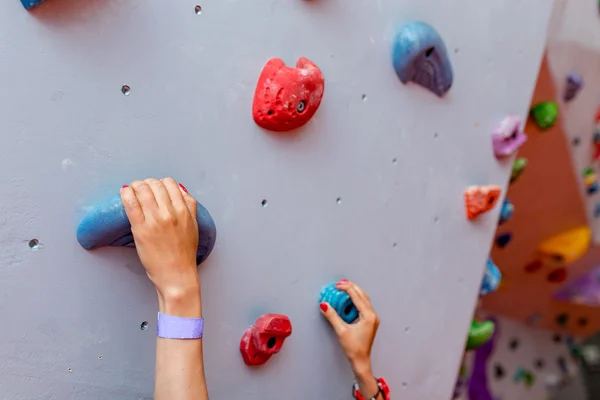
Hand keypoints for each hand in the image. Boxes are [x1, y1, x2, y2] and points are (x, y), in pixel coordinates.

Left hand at [120, 178, 200, 316]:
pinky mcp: (140, 229)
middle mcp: (170, 213)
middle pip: (154, 184)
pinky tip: (124, 193)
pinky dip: (126, 194)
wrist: (177, 275)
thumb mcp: (194, 226)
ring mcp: (154, 220)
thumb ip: (190, 206)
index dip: (160, 182)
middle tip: (141, 188)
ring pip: (142, 190)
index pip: (170, 184)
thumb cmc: (185, 254)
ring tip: (131, 189)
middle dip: (146, 183)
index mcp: (183, 211)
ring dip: (135, 186)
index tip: (155, 187)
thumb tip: (181, 189)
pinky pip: (131, 204)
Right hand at [319, 280, 379, 375]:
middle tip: (340, 283)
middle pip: (362, 295)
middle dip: (351, 287)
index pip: (357, 296)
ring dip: (354, 292)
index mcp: (368, 316)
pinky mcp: (369, 321)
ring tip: (344, 288)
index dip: (346, 288)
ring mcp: (372, 318)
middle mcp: (372, 315)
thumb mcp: (341, 331)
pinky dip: (356, 299)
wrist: (361, 361)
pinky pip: (363, 305)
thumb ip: (332, 316)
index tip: (337, 286)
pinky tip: (348, 300)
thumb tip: (324, 305)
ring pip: (364, 299)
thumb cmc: (354, 349)